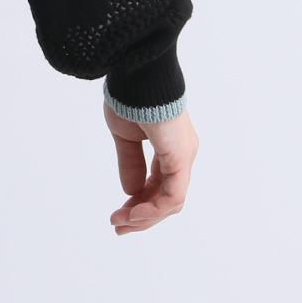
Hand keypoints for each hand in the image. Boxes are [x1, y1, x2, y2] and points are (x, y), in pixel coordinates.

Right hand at [104, 98, 198, 233]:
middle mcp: (181, 154)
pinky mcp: (180, 158)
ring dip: (145, 216)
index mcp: (169, 146)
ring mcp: (183, 157)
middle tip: (118, 226)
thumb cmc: (130, 97)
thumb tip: (131, 191)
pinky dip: (153, 209)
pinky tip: (134, 214)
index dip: (139, 201)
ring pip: (170, 201)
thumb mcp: (125, 136)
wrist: (137, 76)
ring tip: (121, 223)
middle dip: (141, 215)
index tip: (119, 214)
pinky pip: (172, 195)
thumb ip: (129, 163)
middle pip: (165, 197)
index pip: (158, 184)